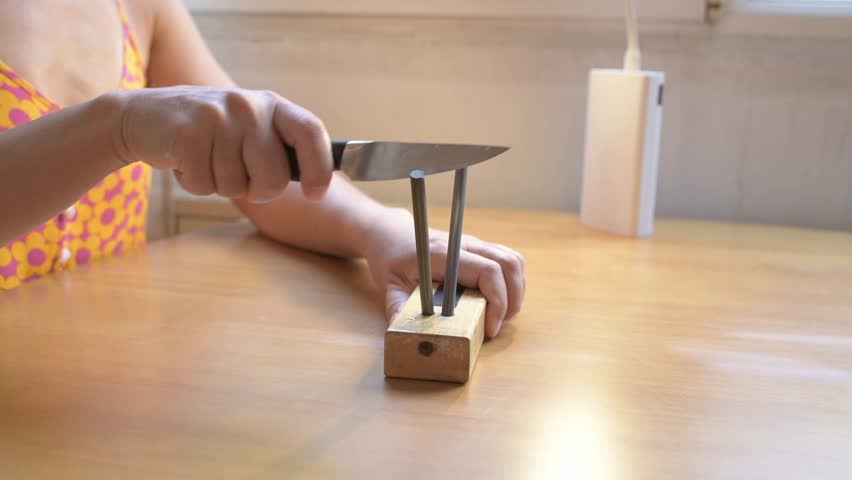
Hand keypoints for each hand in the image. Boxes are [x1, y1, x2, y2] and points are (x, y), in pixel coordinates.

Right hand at [111, 86, 331, 201]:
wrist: (142, 117)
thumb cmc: (208, 133)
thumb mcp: (249, 129)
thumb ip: (280, 149)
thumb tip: (320, 185)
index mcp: (271, 104)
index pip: (311, 132)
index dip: (320, 168)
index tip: (315, 193)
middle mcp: (248, 106)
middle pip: (274, 179)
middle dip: (256, 189)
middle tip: (235, 172)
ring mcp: (217, 118)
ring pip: (236, 187)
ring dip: (219, 185)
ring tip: (205, 158)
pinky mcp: (187, 135)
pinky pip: (205, 187)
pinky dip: (194, 184)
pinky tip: (185, 160)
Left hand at [363, 208, 524, 338]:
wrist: (391, 233)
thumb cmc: (390, 258)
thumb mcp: (388, 285)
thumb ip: (398, 310)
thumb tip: (404, 334)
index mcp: (445, 254)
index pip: (488, 271)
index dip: (498, 301)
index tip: (490, 328)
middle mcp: (464, 245)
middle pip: (509, 264)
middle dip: (513, 300)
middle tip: (498, 325)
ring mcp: (474, 244)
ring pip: (514, 260)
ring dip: (516, 290)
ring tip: (502, 316)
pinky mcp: (478, 249)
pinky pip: (507, 260)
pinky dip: (512, 282)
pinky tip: (499, 301)